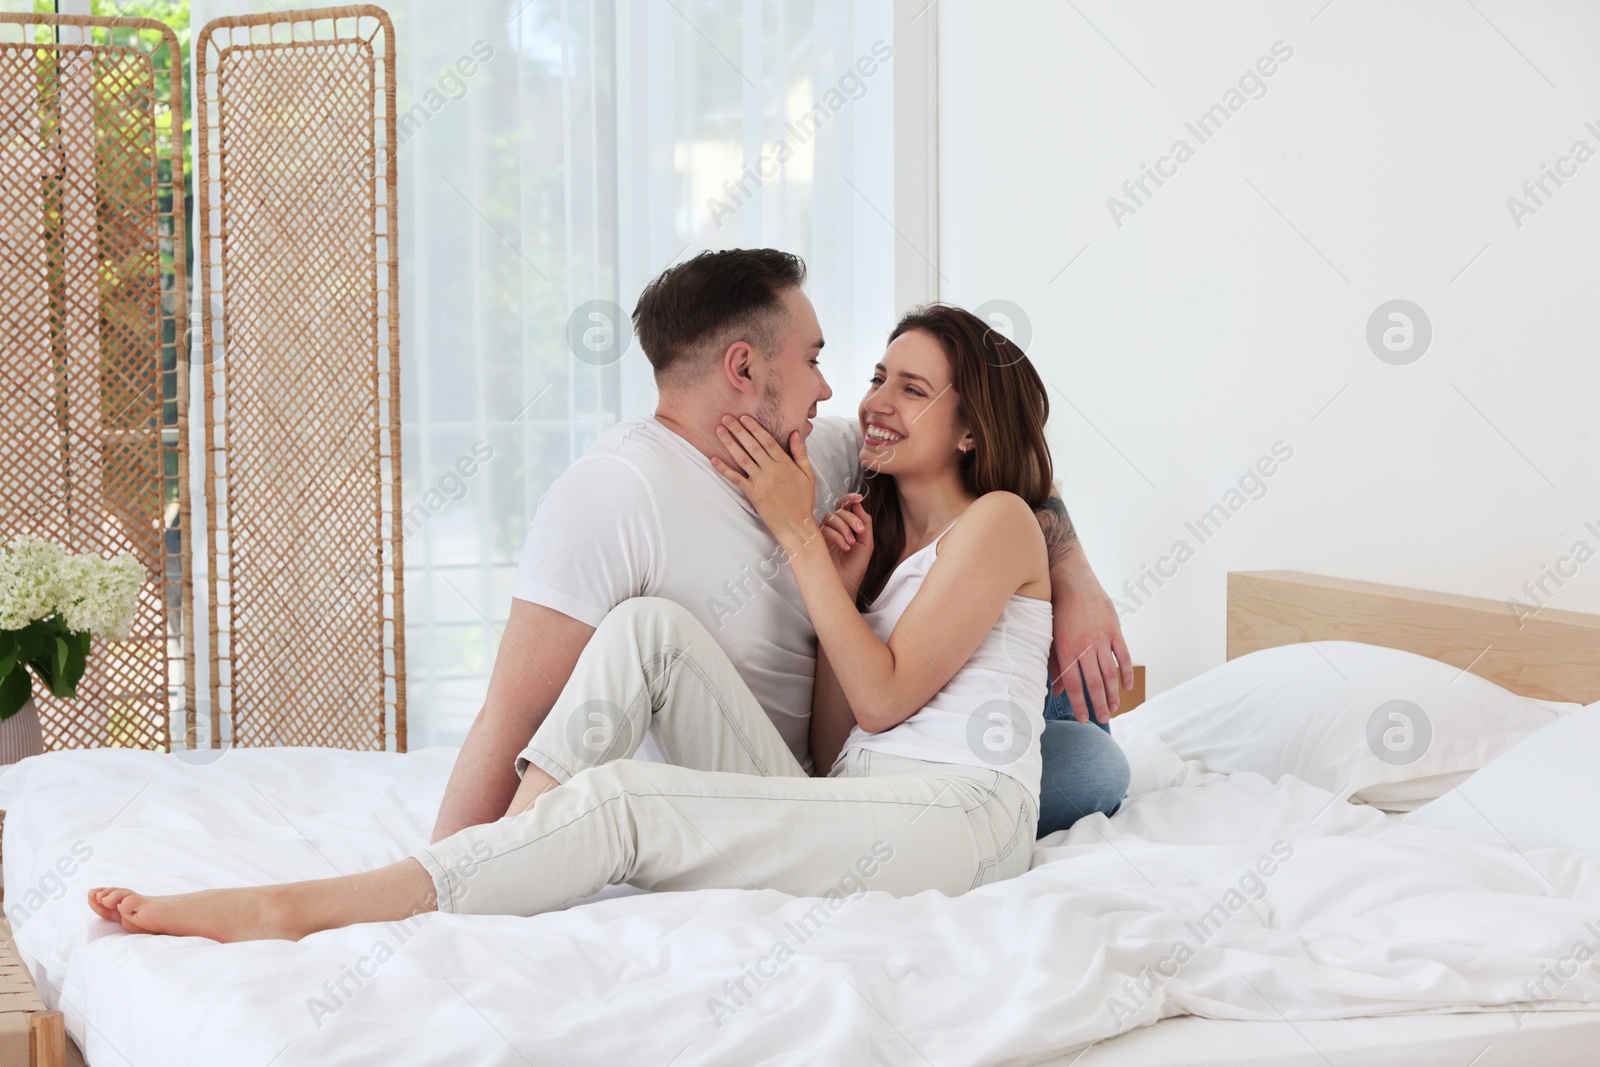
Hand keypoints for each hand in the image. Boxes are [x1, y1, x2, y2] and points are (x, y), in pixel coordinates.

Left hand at [709, 414, 819, 555]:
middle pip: (752, 446)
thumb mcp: (808, 474)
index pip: (767, 441)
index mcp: (785, 464)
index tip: (744, 417)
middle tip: (726, 417)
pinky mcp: (753, 494)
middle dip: (738, 430)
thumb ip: (801, 452)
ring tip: (719, 430)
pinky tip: (713, 459)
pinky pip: (735, 479)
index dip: (755, 428)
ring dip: (729, 443)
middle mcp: (772, 470)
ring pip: (742, 458)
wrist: (796, 525)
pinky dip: (724, 469)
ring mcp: (761, 482)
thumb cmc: (803, 500)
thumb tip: (795, 432)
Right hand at [818, 492, 872, 595]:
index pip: (844, 508)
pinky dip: (837, 535)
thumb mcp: (866, 543)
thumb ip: (865, 523)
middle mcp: (834, 529)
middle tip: (860, 530)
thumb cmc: (855, 568)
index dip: (849, 499)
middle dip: (851, 517)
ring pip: (830, 518)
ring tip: (851, 542)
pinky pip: (824, 530)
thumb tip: (859, 504)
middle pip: (838, 511)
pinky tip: (845, 546)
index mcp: (845, 527)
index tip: (858, 497)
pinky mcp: (816, 542)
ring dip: (844, 527)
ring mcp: (824, 535)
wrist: (846, 586)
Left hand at [1047, 558, 1133, 723]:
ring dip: (1112, 693)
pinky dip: (1126, 672)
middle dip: (1098, 704)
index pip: (1073, 684)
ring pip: (1110, 673)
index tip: (1083, 720)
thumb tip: (1058, 692)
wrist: (1071, 580)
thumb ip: (1055, 664)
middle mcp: (1085, 646)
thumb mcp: (1052, 637)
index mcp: (1066, 649)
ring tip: (1113, 708)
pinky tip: (1126, 687)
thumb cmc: (1057, 611)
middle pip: (1094, 683)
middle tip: (1102, 720)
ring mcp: (1102, 637)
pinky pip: (1123, 656)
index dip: (1078, 704)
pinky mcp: (1114, 629)